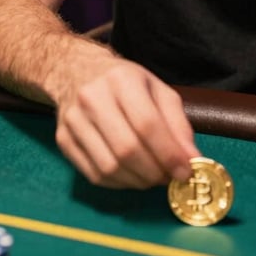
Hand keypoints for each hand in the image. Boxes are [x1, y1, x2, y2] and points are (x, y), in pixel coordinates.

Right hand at [52, 58, 199, 188]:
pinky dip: (118, 184)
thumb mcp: (157, 90)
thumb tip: (192, 161)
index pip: (147, 124)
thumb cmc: (125, 82)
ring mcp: (73, 120)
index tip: (185, 173)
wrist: (77, 71)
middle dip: (154, 172)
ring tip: (152, 178)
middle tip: (168, 179)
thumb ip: (178, 125)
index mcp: (122, 79)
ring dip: (137, 182)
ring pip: (109, 167)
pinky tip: (131, 176)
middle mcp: (93, 97)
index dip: (168, 154)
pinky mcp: (62, 140)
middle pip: (127, 149)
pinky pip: (94, 175)